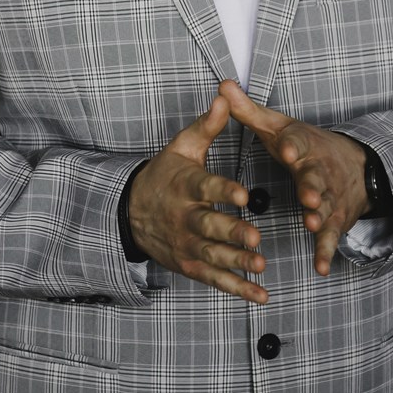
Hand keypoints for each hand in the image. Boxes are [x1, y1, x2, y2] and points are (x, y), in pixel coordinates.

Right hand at [128, 96, 267, 303]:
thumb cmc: (166, 175)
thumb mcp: (182, 147)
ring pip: (214, 255)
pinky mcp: (190, 264)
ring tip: (260, 265)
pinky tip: (260, 295)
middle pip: (210, 226)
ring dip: (237, 262)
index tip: (244, 194)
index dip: (224, 191)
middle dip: (233, 232)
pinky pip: (214, 278)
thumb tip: (226, 97)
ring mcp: (187, 243)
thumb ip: (207, 126)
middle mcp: (185, 217)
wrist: (131, 210)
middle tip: (256, 236)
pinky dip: (237, 288)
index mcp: (186, 185)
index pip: (206, 187)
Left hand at [218, 80, 370, 275]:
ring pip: (326, 207)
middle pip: (317, 178)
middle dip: (313, 186)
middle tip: (308, 195)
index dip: (295, 146)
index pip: (300, 142)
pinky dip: (326, 250)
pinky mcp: (336, 219)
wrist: (355, 163)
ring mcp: (330, 196)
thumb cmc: (304, 145)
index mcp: (303, 146)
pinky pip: (330, 236)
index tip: (288, 149)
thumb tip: (222, 85)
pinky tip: (320, 266)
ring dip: (320, 216)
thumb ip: (248, 111)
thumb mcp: (278, 126)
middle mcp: (319, 171)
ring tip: (311, 222)